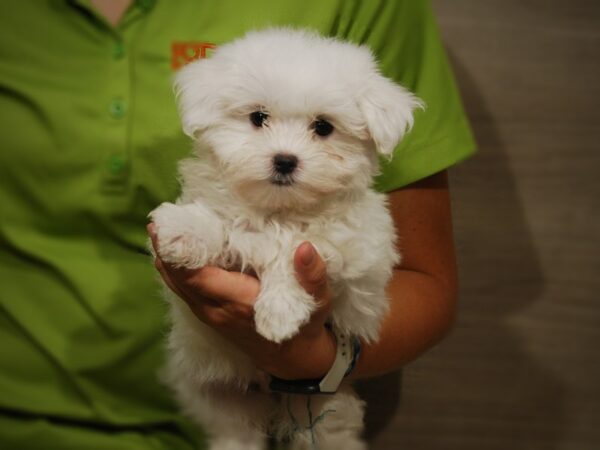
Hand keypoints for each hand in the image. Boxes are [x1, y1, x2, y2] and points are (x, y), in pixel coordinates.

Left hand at [148, 224, 335, 379]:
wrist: (293, 358)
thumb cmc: (304, 324)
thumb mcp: (317, 300)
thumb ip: (312, 276)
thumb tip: (304, 248)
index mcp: (241, 302)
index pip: (200, 278)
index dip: (182, 255)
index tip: (172, 229)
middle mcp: (219, 310)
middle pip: (181, 281)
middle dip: (167, 252)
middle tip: (158, 222)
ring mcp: (211, 315)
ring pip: (179, 287)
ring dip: (166, 261)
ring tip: (157, 230)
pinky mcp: (210, 315)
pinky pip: (184, 292)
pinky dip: (174, 273)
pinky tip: (169, 255)